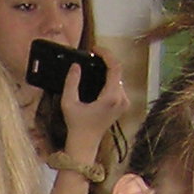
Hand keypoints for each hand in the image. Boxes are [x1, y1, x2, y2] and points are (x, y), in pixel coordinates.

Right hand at [53, 55, 130, 170]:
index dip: (106, 54)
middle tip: (92, 56)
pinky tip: (99, 77)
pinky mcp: (123, 105)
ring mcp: (124, 102)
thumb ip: (71, 82)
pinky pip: (118, 86)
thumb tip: (75, 66)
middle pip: (118, 71)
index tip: (95, 50)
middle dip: (106, 61)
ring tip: (94, 64)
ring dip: (108, 69)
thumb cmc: (76, 125)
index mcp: (111, 97)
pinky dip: (110, 78)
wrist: (85, 144)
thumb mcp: (68, 103)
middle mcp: (122, 99)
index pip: (115, 68)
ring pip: (119, 78)